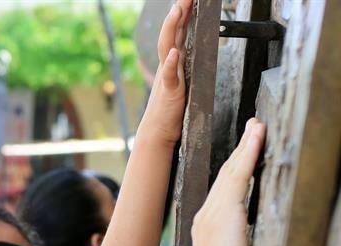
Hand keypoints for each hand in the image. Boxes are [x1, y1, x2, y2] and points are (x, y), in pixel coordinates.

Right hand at [137, 0, 192, 147]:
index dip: (182, 14)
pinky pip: (170, 77)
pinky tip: (174, 53)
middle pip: (171, 34)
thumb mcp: (181, 83)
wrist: (157, 134)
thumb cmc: (171, 111)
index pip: (178, 33)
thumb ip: (183, 67)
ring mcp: (166, 79)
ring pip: (167, 49)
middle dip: (178, 12)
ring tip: (177, 11)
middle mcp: (167, 67)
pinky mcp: (169, 93)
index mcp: (172, 63)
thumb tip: (188, 52)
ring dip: (171, 30)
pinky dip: (171, 64)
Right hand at [192, 118, 266, 245]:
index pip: (223, 193)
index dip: (235, 170)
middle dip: (239, 154)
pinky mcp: (224, 214)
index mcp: (204, 230)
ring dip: (246, 147)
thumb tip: (250, 243)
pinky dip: (248, 152)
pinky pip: (239, 175)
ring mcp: (211, 214)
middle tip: (253, 129)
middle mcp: (204, 218)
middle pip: (224, 178)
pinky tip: (258, 136)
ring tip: (257, 127)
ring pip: (231, 172)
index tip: (246, 154)